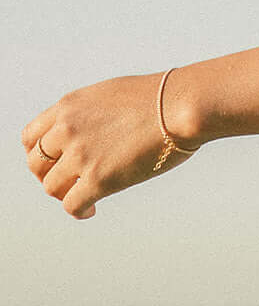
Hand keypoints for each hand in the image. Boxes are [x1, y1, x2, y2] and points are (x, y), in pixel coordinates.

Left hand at [22, 72, 198, 220]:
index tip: (55, 162)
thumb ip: (89, 113)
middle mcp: (67, 129)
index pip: (31, 137)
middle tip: (68, 183)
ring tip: (84, 196)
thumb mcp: (111, 94)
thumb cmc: (159, 98)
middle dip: (49, 176)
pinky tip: (92, 210)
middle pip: (37, 164)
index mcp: (69, 106)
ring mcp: (80, 155)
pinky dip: (79, 211)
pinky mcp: (97, 179)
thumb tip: (90, 132)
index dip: (40, 154)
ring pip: (51, 187)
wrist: (181, 105)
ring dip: (65, 194)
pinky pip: (71, 205)